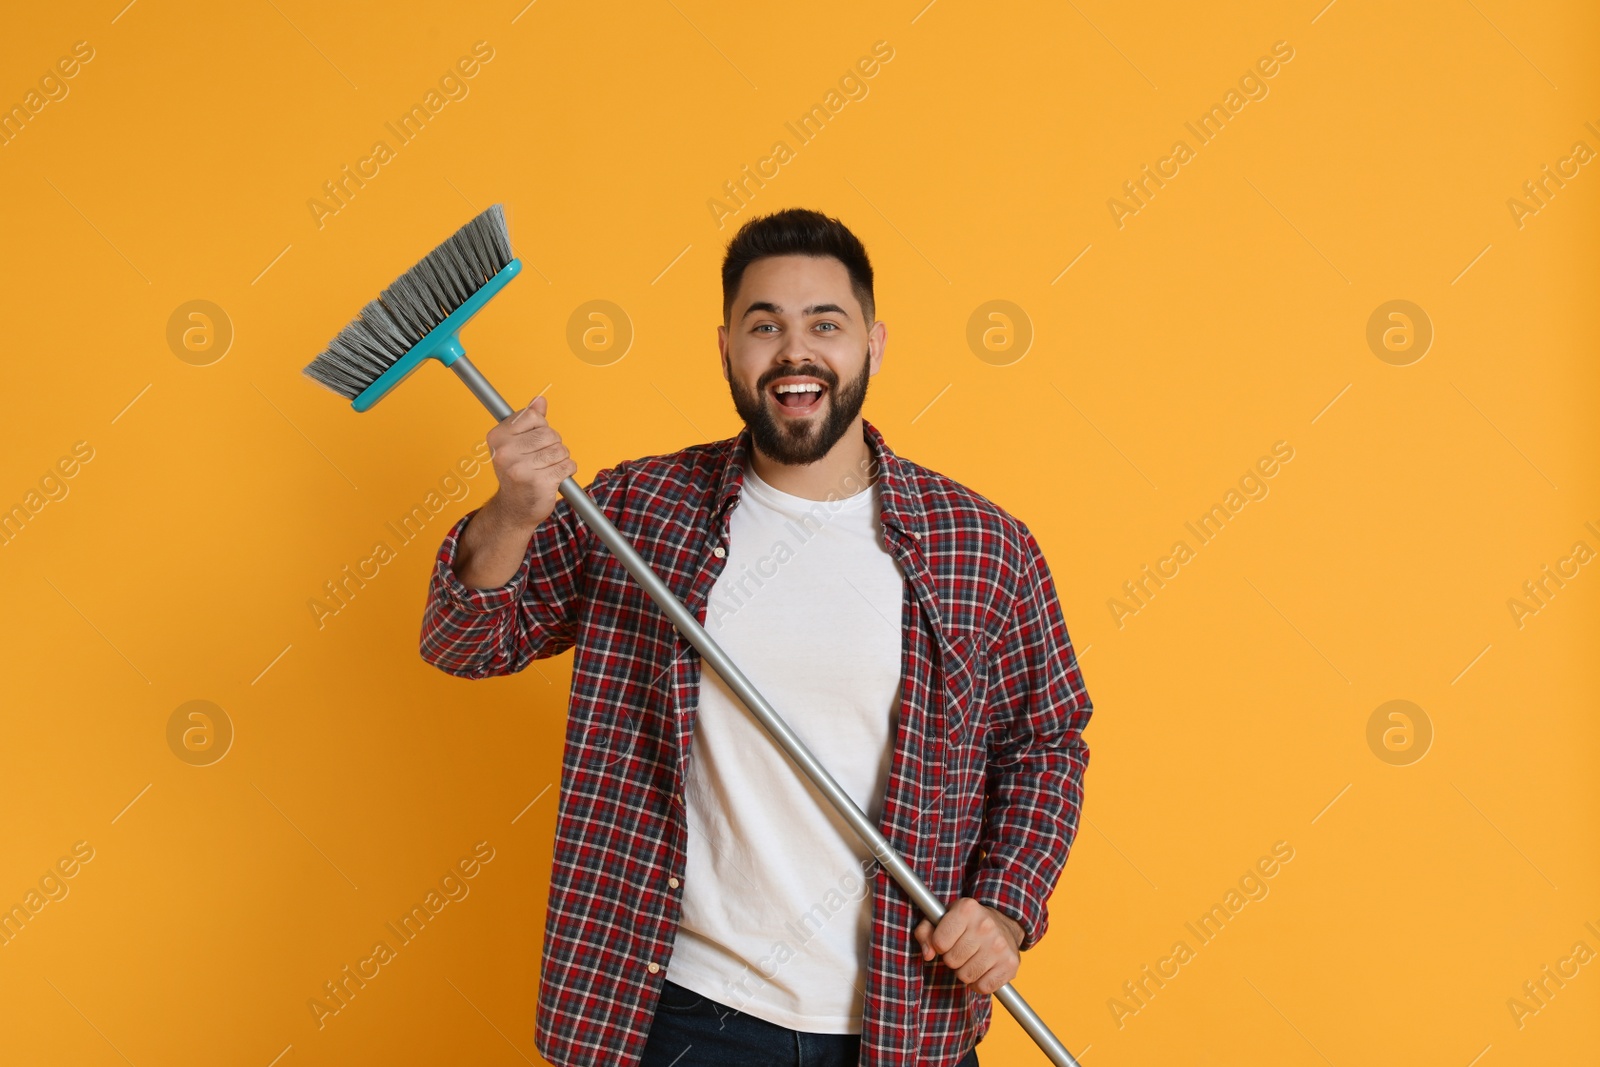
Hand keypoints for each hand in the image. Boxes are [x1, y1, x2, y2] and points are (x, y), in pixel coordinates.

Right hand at [483, 394, 577, 531]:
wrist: (514, 509)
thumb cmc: (518, 472)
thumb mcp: (517, 444)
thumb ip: (529, 421)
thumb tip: (540, 400)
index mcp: (497, 437)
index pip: (533, 417)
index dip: (541, 428)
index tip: (532, 443)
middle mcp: (505, 452)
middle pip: (550, 434)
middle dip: (553, 445)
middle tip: (541, 460)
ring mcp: (521, 468)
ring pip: (560, 449)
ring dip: (560, 459)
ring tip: (546, 469)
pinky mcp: (539, 482)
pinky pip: (567, 465)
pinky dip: (567, 470)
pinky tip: (554, 478)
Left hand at [912, 898, 1022, 994]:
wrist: (1004, 923)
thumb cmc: (966, 923)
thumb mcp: (942, 918)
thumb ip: (925, 932)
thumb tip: (928, 953)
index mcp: (966, 909)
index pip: (939, 942)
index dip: (939, 945)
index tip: (947, 940)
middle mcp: (985, 925)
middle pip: (952, 961)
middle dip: (952, 959)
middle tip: (962, 949)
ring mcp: (1000, 945)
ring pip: (966, 976)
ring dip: (965, 972)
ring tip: (972, 958)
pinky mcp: (1010, 964)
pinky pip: (983, 987)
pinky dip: (979, 984)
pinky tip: (983, 970)